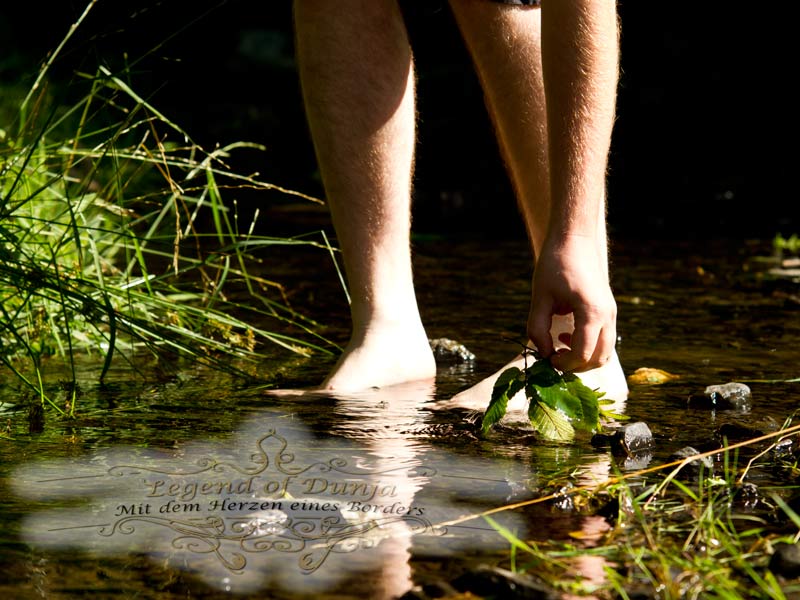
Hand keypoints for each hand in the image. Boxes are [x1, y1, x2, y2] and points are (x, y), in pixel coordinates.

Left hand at [527, 234, 616, 372]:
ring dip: (584, 358)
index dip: (564, 363)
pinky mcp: (609, 310)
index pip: (583, 354)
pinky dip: (589, 346)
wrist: (575, 239)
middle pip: (599, 359)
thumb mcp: (540, 297)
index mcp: (592, 312)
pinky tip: (567, 334)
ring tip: (560, 345)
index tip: (547, 358)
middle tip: (553, 358)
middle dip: (576, 366)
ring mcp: (611, 313)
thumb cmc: (555, 264)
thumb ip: (538, 328)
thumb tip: (543, 353)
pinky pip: (604, 339)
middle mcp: (607, 315)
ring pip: (605, 352)